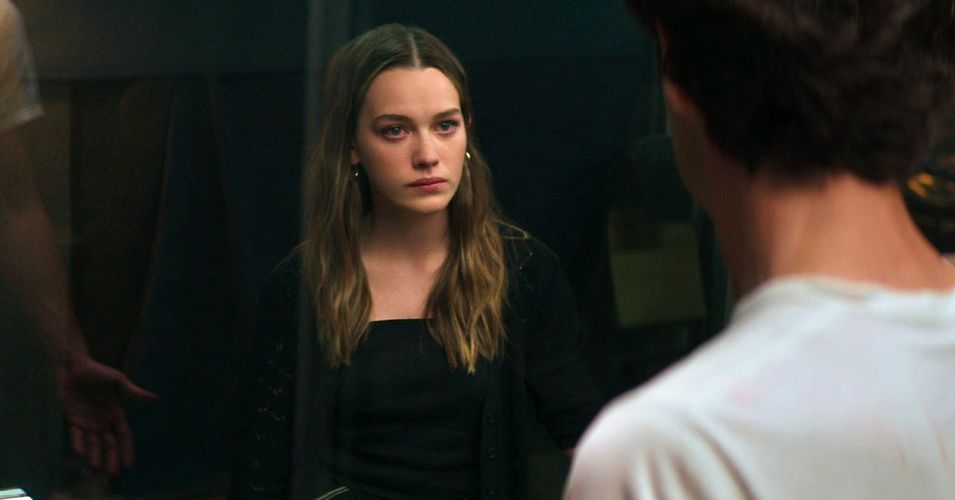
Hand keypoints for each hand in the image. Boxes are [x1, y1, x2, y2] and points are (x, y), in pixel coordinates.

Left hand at [58, 354, 157, 474]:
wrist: (73, 365)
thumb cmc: (97, 371)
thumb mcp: (117, 380)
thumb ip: (133, 392)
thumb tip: (155, 397)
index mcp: (115, 413)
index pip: (123, 435)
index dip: (127, 450)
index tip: (130, 465)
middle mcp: (101, 421)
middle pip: (108, 444)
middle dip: (111, 458)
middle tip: (113, 473)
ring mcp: (86, 422)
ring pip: (92, 443)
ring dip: (94, 455)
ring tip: (96, 467)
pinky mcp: (71, 419)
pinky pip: (74, 435)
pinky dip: (78, 444)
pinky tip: (80, 453)